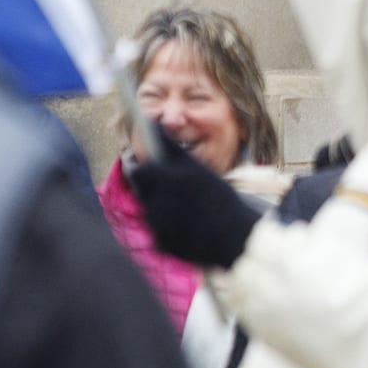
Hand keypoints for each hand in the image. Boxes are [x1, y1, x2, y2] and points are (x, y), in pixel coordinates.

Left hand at [129, 124, 262, 268]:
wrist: (234, 236)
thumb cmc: (218, 197)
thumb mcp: (197, 167)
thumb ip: (170, 148)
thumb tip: (152, 123)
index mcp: (164, 182)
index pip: (134, 170)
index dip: (133, 164)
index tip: (136, 158)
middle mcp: (155, 204)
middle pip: (141, 190)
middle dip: (149, 183)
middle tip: (165, 180)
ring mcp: (157, 226)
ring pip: (150, 209)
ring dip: (159, 202)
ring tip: (184, 202)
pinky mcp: (161, 244)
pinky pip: (158, 228)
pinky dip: (167, 223)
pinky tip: (187, 220)